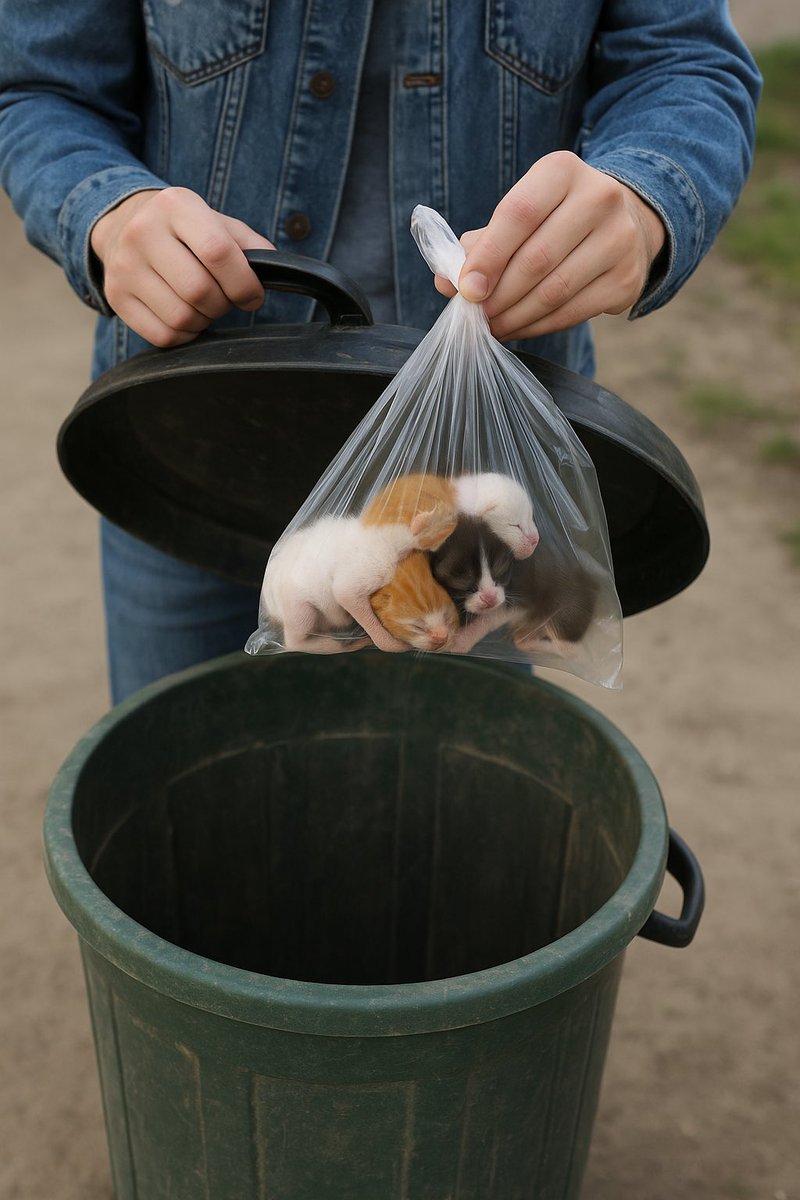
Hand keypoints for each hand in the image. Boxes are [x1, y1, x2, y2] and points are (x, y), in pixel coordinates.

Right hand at [90, 187, 274, 346]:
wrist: (125, 226)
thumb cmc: (184, 231)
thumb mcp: (217, 223)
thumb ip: (251, 245)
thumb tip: (275, 272)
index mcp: (175, 205)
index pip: (218, 252)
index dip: (244, 284)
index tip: (252, 295)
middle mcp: (143, 231)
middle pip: (199, 290)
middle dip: (224, 305)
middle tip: (225, 299)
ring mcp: (123, 266)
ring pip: (181, 318)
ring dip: (204, 321)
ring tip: (204, 306)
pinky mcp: (115, 296)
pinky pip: (163, 336)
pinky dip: (184, 335)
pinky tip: (186, 317)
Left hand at [435, 151, 665, 339]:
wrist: (622, 224)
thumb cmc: (553, 221)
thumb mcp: (518, 216)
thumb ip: (478, 245)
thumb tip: (446, 283)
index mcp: (562, 171)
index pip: (519, 214)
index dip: (488, 257)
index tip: (465, 290)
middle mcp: (600, 197)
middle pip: (536, 259)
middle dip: (498, 295)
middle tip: (475, 316)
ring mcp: (620, 239)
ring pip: (555, 291)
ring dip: (515, 317)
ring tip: (493, 326)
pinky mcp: (627, 279)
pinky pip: (573, 312)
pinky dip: (538, 326)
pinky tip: (519, 328)